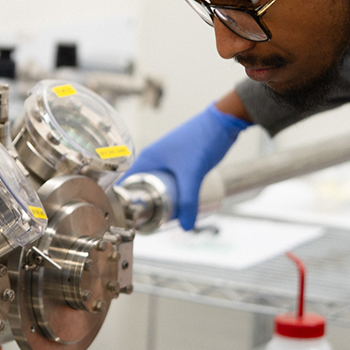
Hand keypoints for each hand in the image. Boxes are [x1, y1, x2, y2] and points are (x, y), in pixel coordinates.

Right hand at [126, 104, 251, 229]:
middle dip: (145, 204)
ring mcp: (168, 159)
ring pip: (159, 184)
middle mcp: (154, 158)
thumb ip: (189, 200)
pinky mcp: (182, 162)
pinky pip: (171, 182)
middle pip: (143, 186)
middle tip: (148, 224)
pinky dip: (172, 194)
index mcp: (148, 158)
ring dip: (160, 200)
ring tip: (163, 219)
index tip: (129, 219)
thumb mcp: (192, 173)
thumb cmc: (202, 140)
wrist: (224, 122)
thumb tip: (187, 227)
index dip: (125, 201)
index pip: (127, 182)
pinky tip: (179, 205)